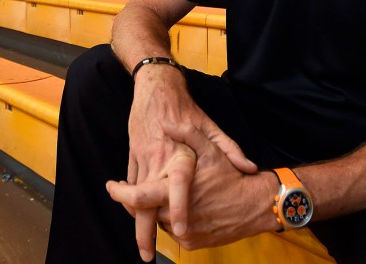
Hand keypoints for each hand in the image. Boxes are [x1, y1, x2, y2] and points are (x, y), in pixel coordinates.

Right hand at [107, 65, 256, 260]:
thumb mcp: (210, 126)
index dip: (180, 210)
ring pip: (135, 196)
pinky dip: (132, 201)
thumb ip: (230, 148)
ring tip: (142, 246)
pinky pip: (131, 183)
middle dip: (144, 231)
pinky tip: (137, 215)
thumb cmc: (185, 108)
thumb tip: (248, 167)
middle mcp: (159, 160)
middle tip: (147, 256)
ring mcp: (143, 158)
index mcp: (179, 155)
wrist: (156, 88)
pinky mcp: (134, 155)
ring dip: (136, 220)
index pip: (178, 187)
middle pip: (146, 201)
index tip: (182, 231)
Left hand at [109, 122, 273, 252]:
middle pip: (144, 214)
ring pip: (158, 222)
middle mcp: (176, 218)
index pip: (137, 198)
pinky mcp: (193, 243)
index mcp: (175, 193)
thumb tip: (167, 123)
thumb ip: (186, 134)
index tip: (111, 186)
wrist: (255, 205)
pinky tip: (172, 205)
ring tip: (154, 193)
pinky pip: (172, 232)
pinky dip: (168, 219)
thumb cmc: (231, 176)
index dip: (120, 193)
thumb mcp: (210, 148)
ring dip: (154, 210)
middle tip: (127, 191)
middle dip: (134, 203)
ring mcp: (185, 234)